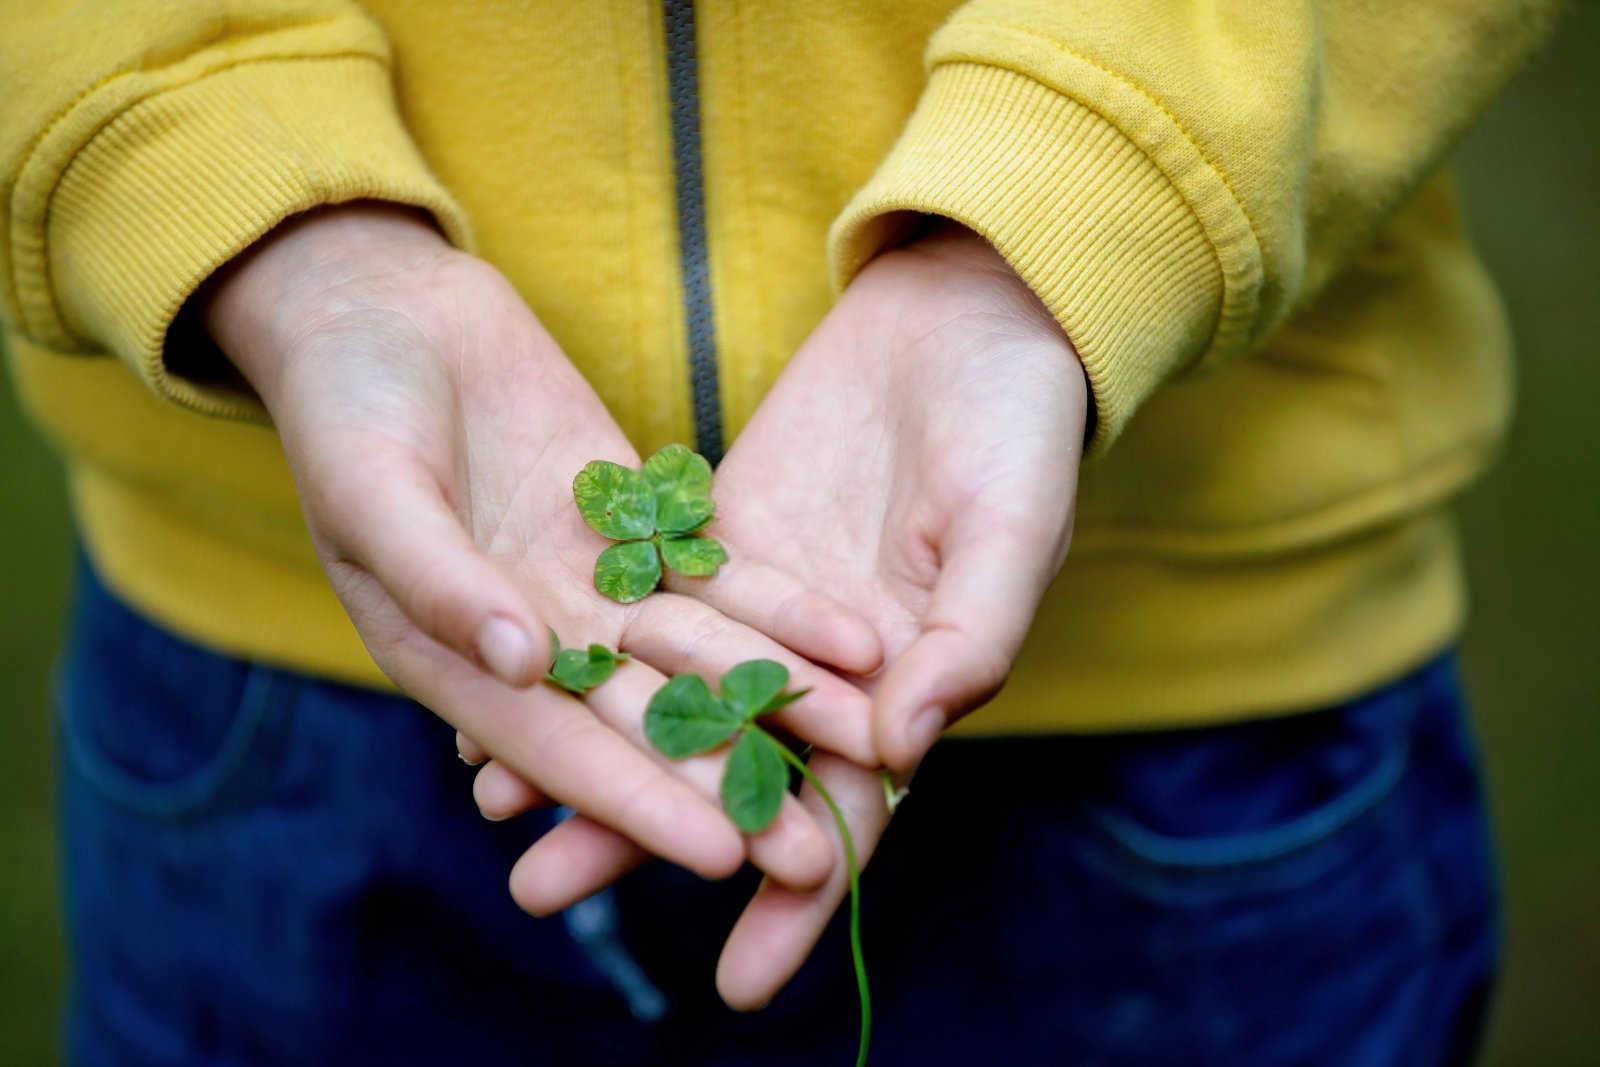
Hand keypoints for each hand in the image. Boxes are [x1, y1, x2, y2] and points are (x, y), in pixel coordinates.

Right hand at [201, 202, 883, 894]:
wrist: (387, 315)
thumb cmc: (345, 408)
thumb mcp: (373, 491)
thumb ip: (439, 578)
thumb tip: (520, 661)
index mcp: (459, 666)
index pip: (560, 755)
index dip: (637, 804)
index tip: (720, 852)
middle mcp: (538, 645)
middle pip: (648, 729)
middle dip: (731, 787)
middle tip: (818, 854)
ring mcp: (594, 585)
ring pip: (701, 658)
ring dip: (781, 703)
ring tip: (868, 741)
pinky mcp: (637, 523)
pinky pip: (720, 574)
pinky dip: (784, 607)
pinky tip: (853, 640)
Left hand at [489, 223, 1086, 1005]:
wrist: (968, 320)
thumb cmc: (1016, 430)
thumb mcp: (1010, 529)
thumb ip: (967, 637)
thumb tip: (903, 747)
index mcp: (907, 689)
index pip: (846, 817)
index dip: (796, 897)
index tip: (738, 981)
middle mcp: (826, 665)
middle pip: (725, 770)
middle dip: (639, 834)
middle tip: (540, 892)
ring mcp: (767, 603)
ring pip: (667, 695)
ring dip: (586, 749)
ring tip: (493, 805)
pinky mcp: (720, 536)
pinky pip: (642, 603)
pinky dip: (583, 647)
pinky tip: (510, 679)